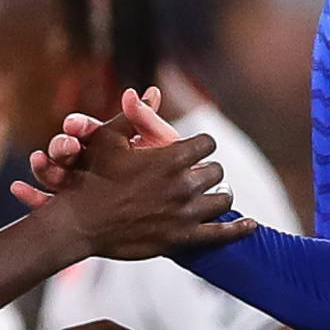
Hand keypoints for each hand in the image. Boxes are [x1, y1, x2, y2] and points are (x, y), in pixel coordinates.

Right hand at [13, 88, 174, 206]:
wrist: (169, 208)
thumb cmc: (166, 169)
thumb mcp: (158, 144)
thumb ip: (147, 121)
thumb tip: (151, 91)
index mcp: (105, 141)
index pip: (86, 129)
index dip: (78, 126)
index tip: (73, 126)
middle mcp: (86, 160)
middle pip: (66, 150)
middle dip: (60, 146)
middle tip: (64, 147)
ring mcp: (76, 185)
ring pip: (53, 174)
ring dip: (42, 167)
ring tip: (37, 164)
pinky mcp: (70, 209)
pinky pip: (47, 203)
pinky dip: (31, 196)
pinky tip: (19, 191)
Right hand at [30, 103, 253, 259]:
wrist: (78, 223)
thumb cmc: (90, 176)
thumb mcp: (109, 139)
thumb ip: (136, 116)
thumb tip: (150, 91)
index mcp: (170, 157)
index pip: (207, 143)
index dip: (201, 145)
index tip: (195, 149)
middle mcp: (183, 184)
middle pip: (216, 171)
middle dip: (208, 170)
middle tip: (200, 174)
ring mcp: (184, 214)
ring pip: (222, 199)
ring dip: (219, 195)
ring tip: (215, 194)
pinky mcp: (182, 239)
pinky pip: (221, 234)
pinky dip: (239, 230)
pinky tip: (250, 225)